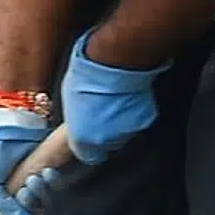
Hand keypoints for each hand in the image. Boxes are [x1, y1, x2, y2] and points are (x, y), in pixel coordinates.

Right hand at [0, 107, 60, 214]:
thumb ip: (0, 207)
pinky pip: (55, 186)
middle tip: (24, 192)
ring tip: (34, 179)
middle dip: (29, 205)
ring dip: (41, 193)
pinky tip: (46, 172)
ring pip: (44, 202)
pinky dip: (51, 183)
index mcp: (0, 196)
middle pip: (30, 214)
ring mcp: (34, 179)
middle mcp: (18, 190)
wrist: (10, 120)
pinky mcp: (49, 168)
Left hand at [62, 41, 165, 164]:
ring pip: (122, 134)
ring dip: (118, 123)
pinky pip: (137, 122)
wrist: (115, 60)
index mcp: (82, 137)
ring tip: (113, 101)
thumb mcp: (69, 98)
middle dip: (102, 132)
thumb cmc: (88, 73)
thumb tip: (77, 121)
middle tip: (100, 112)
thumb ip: (75, 118)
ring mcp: (127, 131)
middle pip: (105, 145)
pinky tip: (127, 98)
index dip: (86, 144)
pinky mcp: (145, 121)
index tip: (86, 135)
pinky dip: (133, 114)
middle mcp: (105, 140)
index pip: (86, 155)